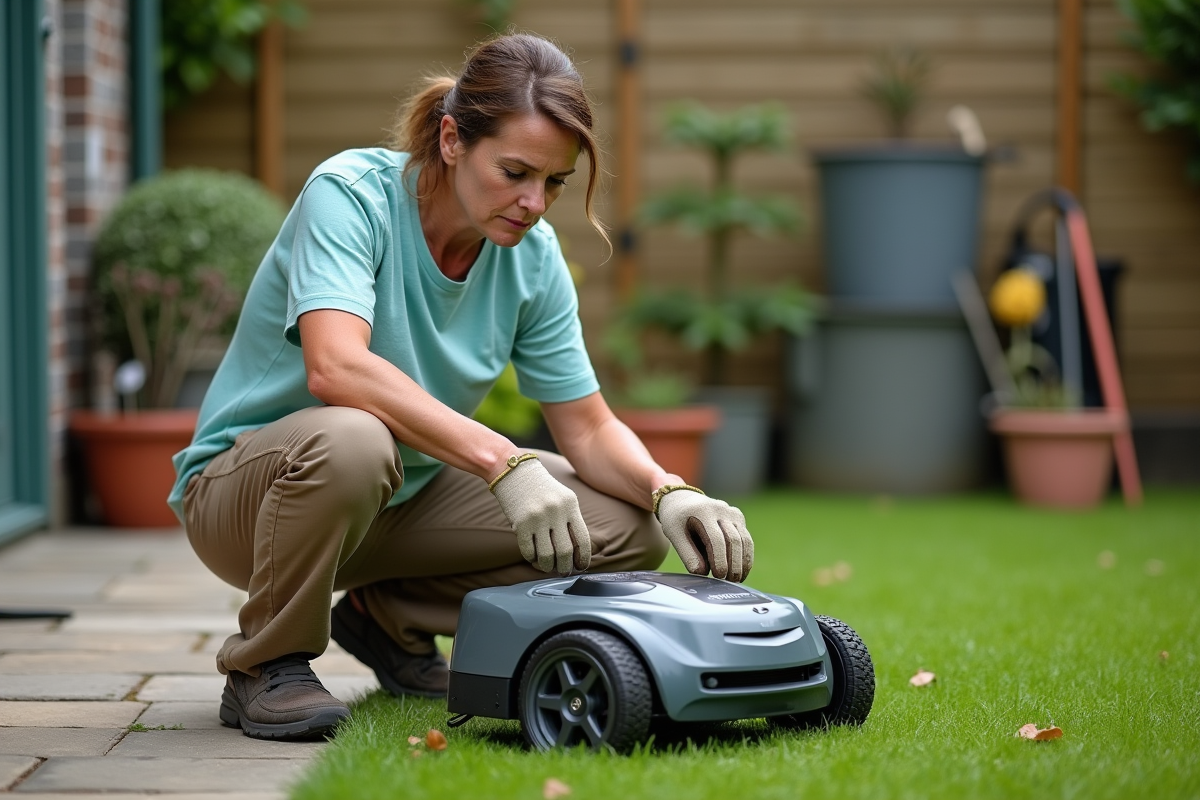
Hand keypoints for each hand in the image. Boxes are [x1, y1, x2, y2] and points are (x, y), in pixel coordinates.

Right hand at [490, 456, 590, 574]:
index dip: (583, 558)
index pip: (582, 539)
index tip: (581, 567)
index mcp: (570, 505)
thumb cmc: (540, 487)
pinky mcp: (520, 523)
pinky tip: (533, 558)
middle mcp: (556, 512)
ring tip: (548, 567)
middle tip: (563, 572)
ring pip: (546, 555)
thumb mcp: (562, 497)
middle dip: (565, 567)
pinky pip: (528, 551)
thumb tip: (577, 549)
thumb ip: (571, 519)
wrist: (513, 471)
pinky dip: (532, 559)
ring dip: (547, 566)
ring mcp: (538, 518)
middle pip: (565, 551)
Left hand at [656, 488, 752, 581]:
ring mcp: (732, 512)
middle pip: (733, 539)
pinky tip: (742, 571)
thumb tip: (701, 573)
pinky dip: (746, 556)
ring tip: (737, 579)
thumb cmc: (676, 519)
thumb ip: (687, 553)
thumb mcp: (674, 534)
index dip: (719, 559)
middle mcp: (721, 509)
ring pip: (744, 539)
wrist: (682, 499)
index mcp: (703, 511)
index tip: (719, 576)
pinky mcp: (738, 518)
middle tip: (730, 581)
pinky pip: (746, 538)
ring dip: (743, 562)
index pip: (716, 538)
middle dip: (733, 563)